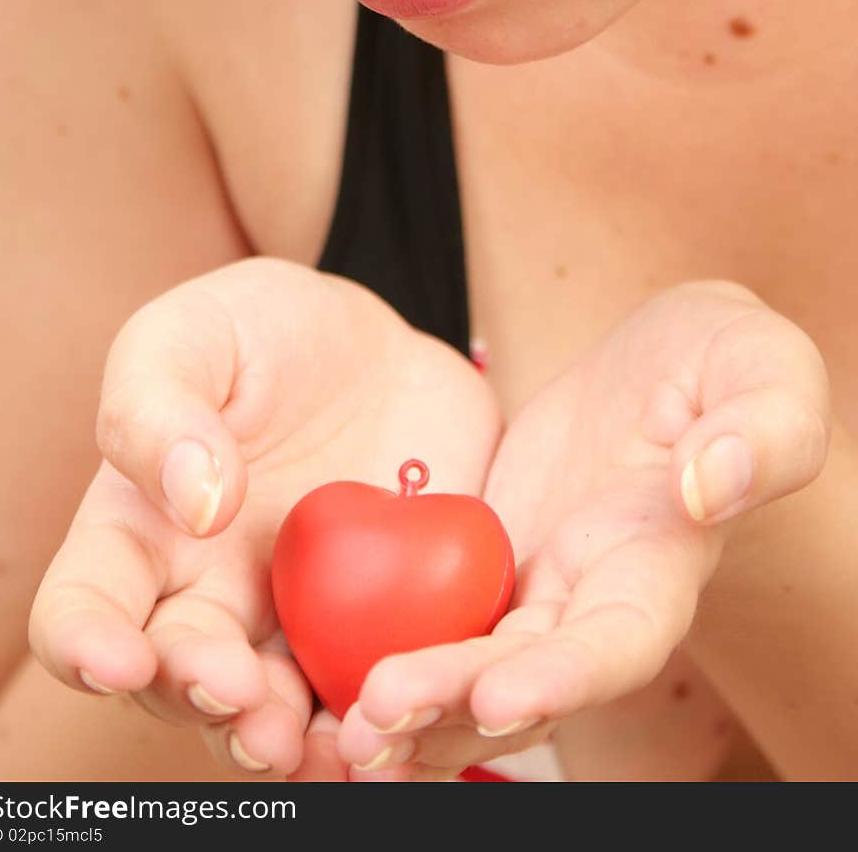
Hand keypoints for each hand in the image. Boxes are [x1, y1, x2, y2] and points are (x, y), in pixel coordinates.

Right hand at [28, 257, 500, 779]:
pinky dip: (379, 719)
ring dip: (288, 741)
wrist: (379, 344)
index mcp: (141, 532)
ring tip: (316, 742)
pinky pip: (371, 690)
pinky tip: (399, 717)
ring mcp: (295, 620)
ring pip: (274, 712)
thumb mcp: (199, 331)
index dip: (86, 644)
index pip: (83, 607)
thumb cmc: (264, 331)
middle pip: (183, 680)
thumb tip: (194, 502)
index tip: (121, 656)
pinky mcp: (379, 625)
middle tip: (243, 697)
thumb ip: (165, 405)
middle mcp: (209, 595)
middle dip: (207, 700)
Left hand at [338, 280, 829, 779]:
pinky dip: (386, 655)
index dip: (565, 677)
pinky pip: (431, 620)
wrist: (663, 360)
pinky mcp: (481, 563)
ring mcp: (533, 588)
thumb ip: (759, 430)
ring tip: (337, 731)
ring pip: (468, 670)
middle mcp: (592, 599)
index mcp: (661, 564)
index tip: (499, 694)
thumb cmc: (726, 359)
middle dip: (451, 709)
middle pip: (522, 677)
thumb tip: (710, 485)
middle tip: (369, 725)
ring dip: (408, 708)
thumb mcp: (764, 370)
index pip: (618, 640)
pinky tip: (325, 679)